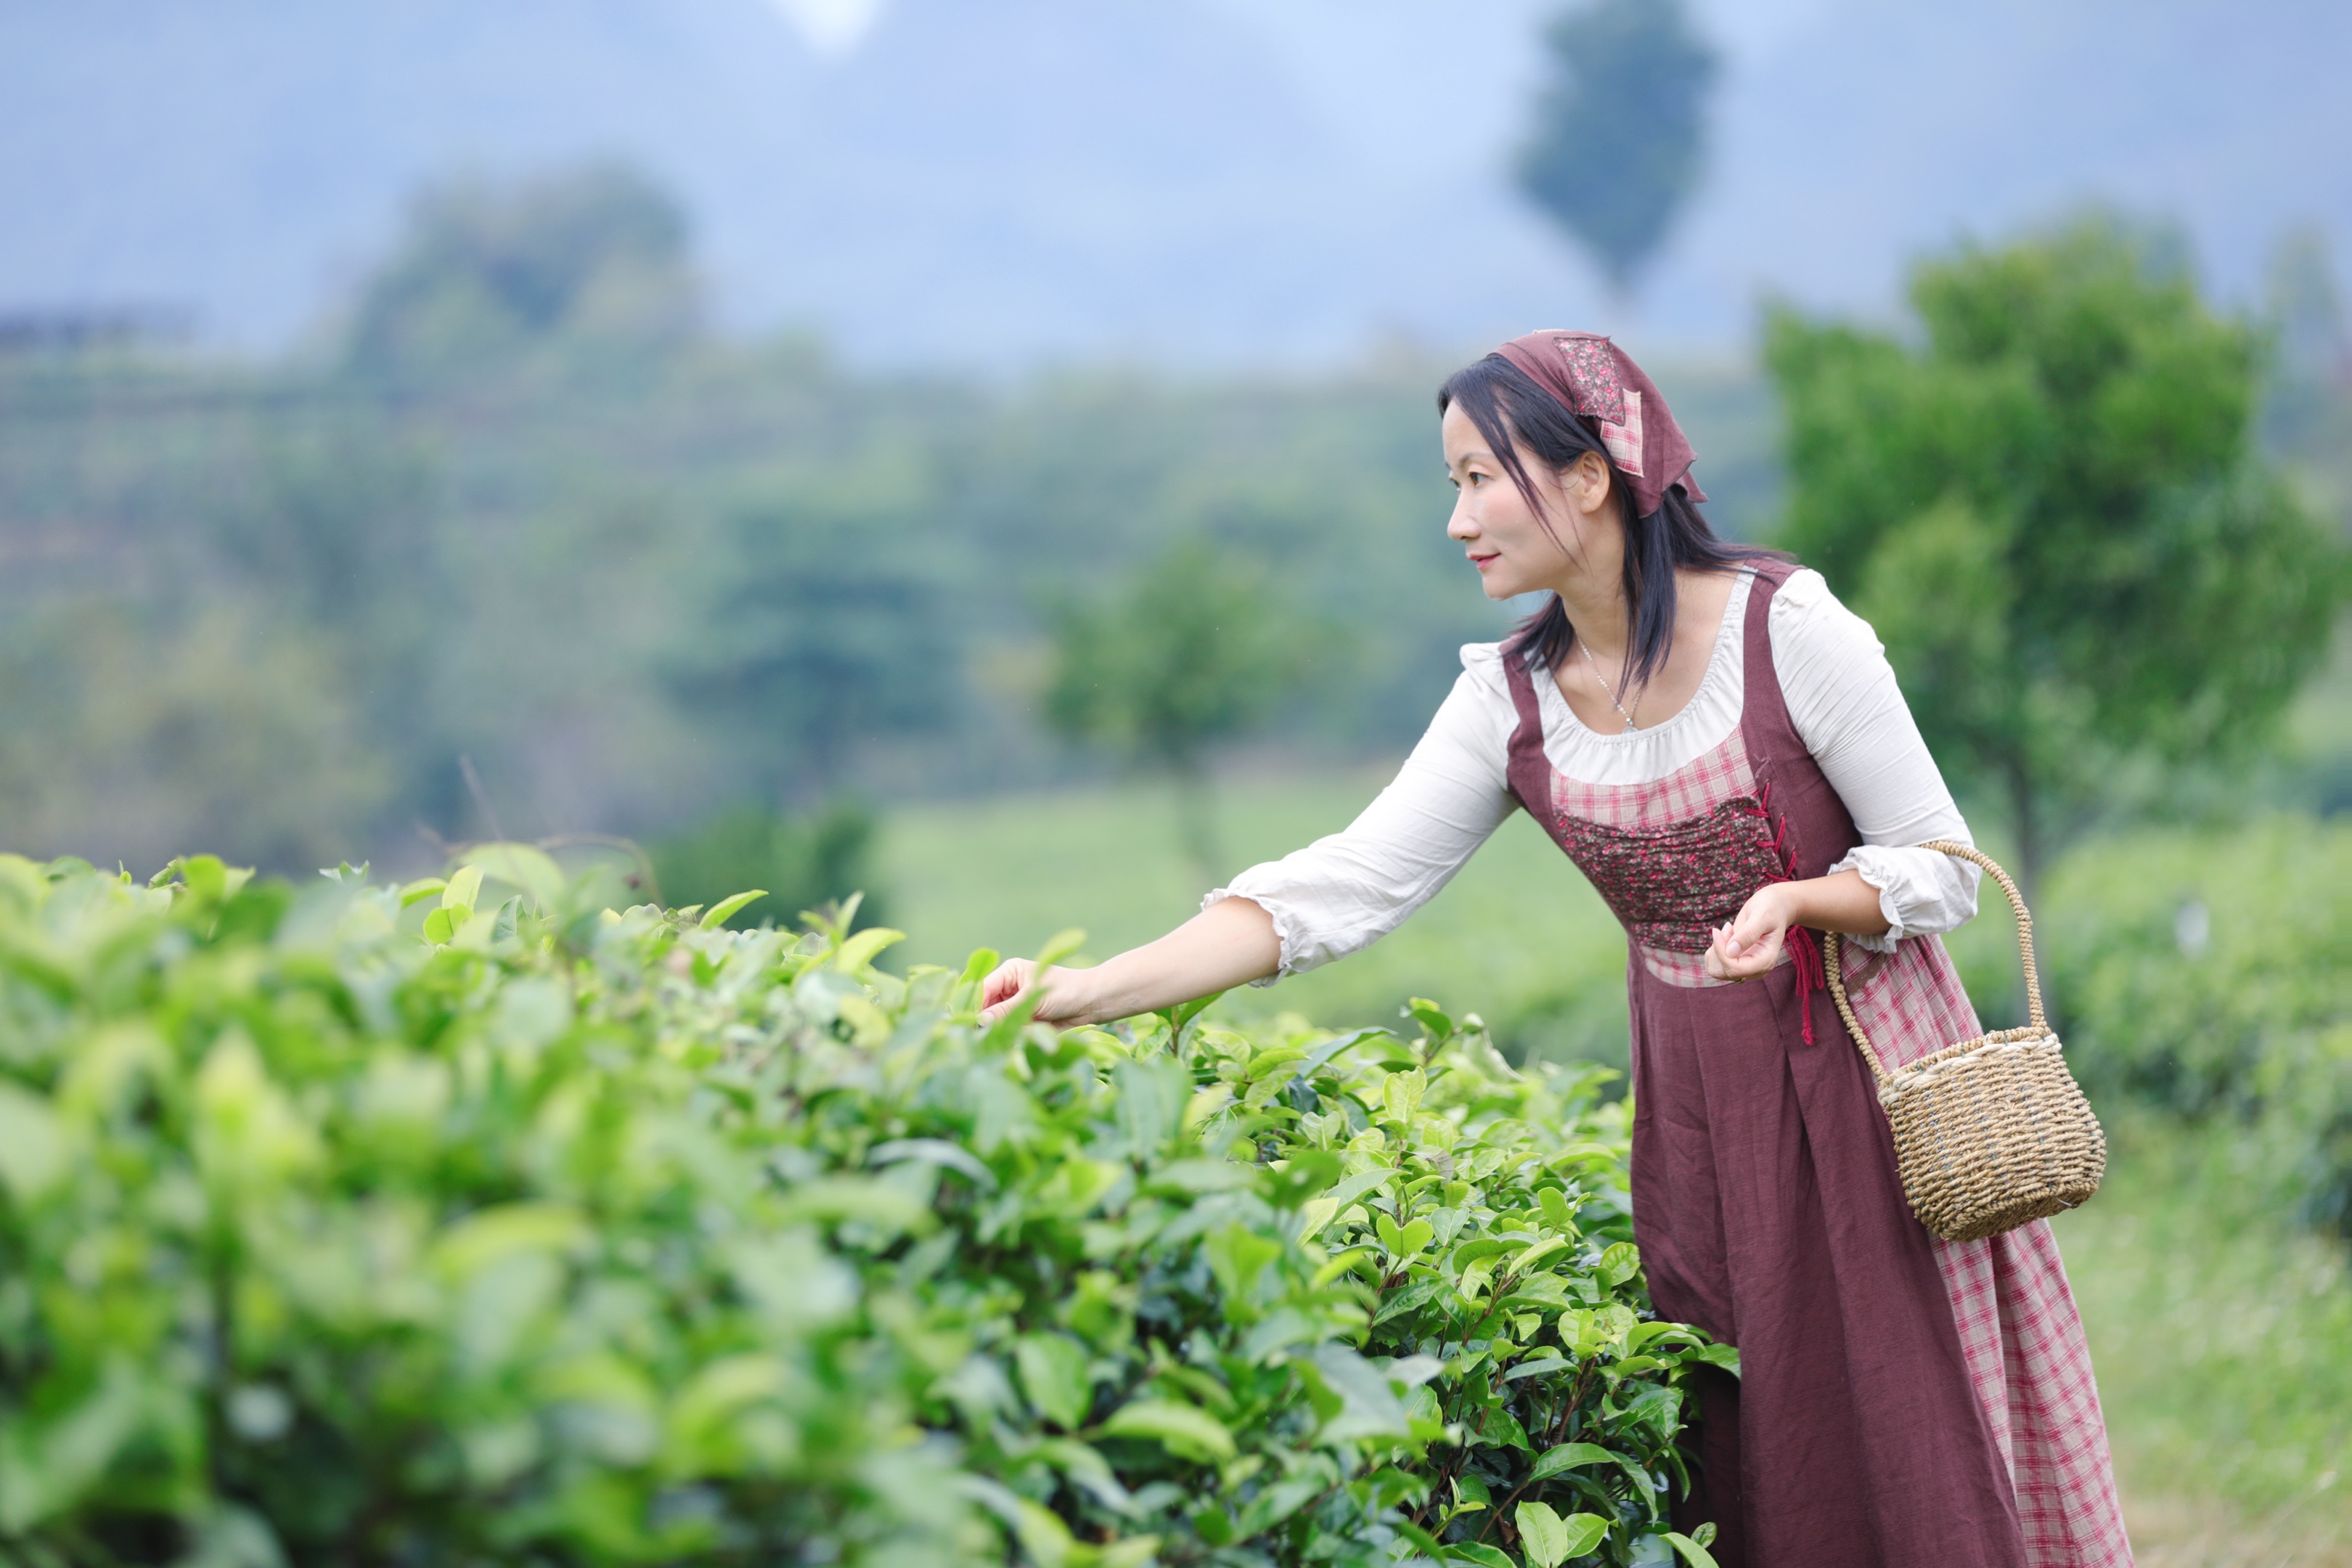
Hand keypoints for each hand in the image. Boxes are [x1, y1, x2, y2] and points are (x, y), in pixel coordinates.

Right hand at [977, 958, 1093, 1025]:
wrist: (1093, 1003)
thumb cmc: (1067, 991)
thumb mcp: (1034, 998)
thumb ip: (1006, 1010)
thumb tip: (980, 1021)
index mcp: (1009, 973)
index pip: (983, 989)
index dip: (975, 1005)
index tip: (970, 1023)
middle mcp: (1009, 990)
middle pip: (986, 1008)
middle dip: (989, 1022)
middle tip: (990, 1034)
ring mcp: (1017, 1007)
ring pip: (998, 1023)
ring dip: (1005, 1030)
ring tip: (1019, 1033)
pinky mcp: (1026, 1023)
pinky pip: (1013, 1032)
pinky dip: (1017, 1036)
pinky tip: (1029, 1034)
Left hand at [1705, 883, 1793, 982]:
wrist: (1773, 907)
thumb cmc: (1770, 909)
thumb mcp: (1762, 917)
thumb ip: (1748, 934)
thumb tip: (1730, 952)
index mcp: (1765, 961)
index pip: (1735, 969)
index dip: (1721, 953)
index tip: (1717, 930)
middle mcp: (1755, 969)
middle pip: (1723, 972)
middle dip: (1718, 949)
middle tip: (1728, 928)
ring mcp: (1745, 966)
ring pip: (1716, 970)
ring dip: (1716, 949)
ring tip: (1728, 930)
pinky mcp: (1736, 962)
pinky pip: (1715, 964)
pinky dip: (1714, 948)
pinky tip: (1727, 935)